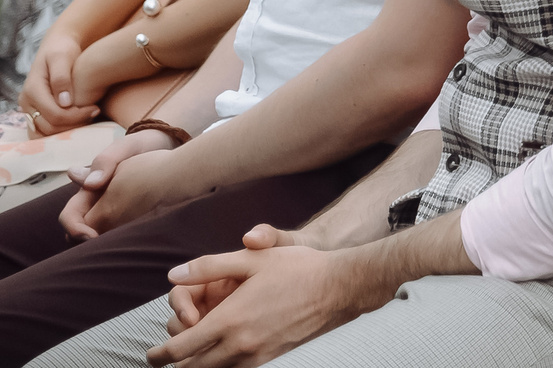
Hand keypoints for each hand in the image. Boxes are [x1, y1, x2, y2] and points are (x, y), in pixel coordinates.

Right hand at [19, 26, 96, 132]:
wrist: (57, 47)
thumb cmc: (62, 49)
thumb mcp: (62, 57)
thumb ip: (62, 78)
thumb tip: (64, 103)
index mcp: (32, 90)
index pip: (55, 114)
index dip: (77, 116)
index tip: (96, 108)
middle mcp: (26, 102)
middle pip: (50, 126)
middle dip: (75, 123)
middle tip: (94, 112)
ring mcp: (29, 109)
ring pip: (46, 132)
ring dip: (68, 129)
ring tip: (87, 117)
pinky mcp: (34, 111)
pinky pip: (44, 130)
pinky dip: (61, 129)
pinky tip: (78, 119)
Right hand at [61, 130, 176, 238]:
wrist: (165, 145)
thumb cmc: (141, 145)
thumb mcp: (124, 148)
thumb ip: (106, 162)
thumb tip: (88, 183)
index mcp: (88, 190)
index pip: (70, 216)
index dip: (76, 230)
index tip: (92, 236)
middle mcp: (96, 204)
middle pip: (81, 234)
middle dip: (89, 245)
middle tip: (112, 248)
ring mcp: (113, 212)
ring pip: (100, 238)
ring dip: (106, 246)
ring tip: (125, 248)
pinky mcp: (130, 218)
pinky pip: (120, 235)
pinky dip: (124, 241)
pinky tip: (139, 243)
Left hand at [156, 226, 387, 366]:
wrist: (340, 288)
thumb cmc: (298, 268)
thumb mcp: (253, 258)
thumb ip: (209, 266)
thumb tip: (174, 274)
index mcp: (230, 320)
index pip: (180, 349)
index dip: (159, 355)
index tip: (150, 356)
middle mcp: (240, 344)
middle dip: (176, 365)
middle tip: (168, 357)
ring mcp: (257, 354)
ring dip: (200, 366)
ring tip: (193, 356)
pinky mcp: (272, 358)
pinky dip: (223, 366)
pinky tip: (224, 354)